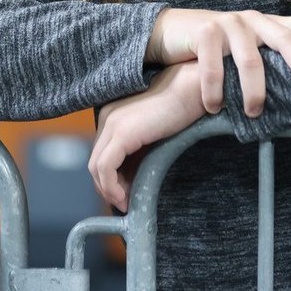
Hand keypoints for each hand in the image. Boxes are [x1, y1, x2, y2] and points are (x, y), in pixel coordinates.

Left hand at [89, 63, 207, 211]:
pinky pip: (106, 168)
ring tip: (127, 203)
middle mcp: (106, 116)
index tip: (126, 193)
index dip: (110, 177)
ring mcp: (112, 123)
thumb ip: (140, 149)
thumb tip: (133, 178)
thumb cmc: (183, 107)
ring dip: (109, 190)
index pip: (102, 152)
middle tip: (126, 202)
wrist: (195, 88)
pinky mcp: (122, 133)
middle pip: (96, 161)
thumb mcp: (154, 132)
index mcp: (113, 113)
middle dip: (107, 186)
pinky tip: (126, 197)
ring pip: (97, 167)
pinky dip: (112, 187)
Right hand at [145, 8, 290, 116]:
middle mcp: (254, 20)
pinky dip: (215, 89)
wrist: (174, 31)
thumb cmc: (219, 48)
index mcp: (269, 25)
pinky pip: (213, 64)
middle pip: (285, 38)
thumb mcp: (247, 49)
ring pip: (250, 58)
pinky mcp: (205, 31)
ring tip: (255, 112)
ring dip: (254, 89)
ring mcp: (230, 23)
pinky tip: (214, 107)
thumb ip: (269, 61)